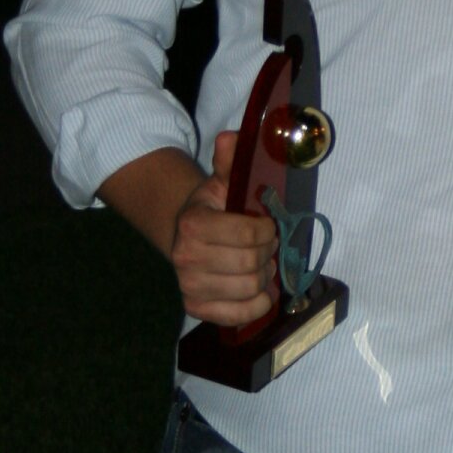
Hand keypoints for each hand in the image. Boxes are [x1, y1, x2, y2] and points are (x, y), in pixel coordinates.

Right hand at [170, 131, 278, 325]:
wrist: (185, 236)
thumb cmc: (212, 210)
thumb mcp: (222, 182)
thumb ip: (229, 161)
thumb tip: (232, 137)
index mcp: (193, 223)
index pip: (249, 234)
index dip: (267, 231)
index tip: (267, 226)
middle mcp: (186, 257)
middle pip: (251, 263)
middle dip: (267, 253)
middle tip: (265, 246)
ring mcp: (189, 285)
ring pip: (249, 288)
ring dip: (263, 276)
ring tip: (259, 264)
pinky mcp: (196, 307)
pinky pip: (239, 315)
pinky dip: (257, 304)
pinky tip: (257, 290)